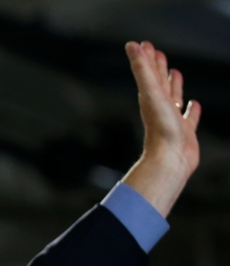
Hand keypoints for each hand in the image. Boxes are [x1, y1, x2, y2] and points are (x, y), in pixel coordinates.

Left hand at [122, 41, 201, 217]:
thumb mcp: (151, 92)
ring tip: (176, 74)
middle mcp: (160, 108)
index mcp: (150, 98)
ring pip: (173, 98)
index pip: (148, 73)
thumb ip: (142, 69)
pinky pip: (189, 118)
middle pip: (159, 83)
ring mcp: (173, 120)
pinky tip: (194, 104)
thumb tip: (131, 45)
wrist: (169, 160)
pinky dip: (191, 110)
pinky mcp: (185, 132)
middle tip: (158, 53)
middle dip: (158, 67)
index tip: (144, 45)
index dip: (147, 58)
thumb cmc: (160, 129)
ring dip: (174, 86)